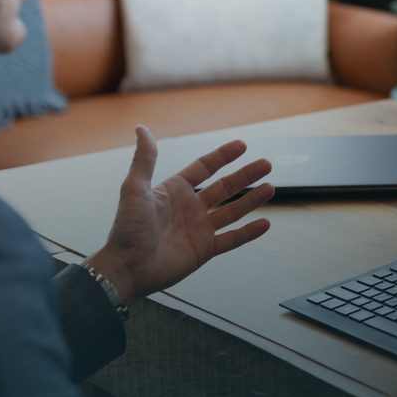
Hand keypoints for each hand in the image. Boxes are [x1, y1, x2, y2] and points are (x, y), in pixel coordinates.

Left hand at [87, 125, 274, 300]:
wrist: (128, 267)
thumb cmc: (127, 230)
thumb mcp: (134, 189)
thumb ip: (144, 159)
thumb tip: (142, 129)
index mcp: (175, 191)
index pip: (204, 168)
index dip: (223, 156)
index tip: (241, 146)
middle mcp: (190, 208)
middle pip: (224, 187)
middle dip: (245, 176)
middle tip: (265, 164)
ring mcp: (199, 229)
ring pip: (232, 211)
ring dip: (251, 200)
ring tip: (270, 188)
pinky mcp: (204, 250)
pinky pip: (231, 239)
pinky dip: (248, 233)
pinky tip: (263, 224)